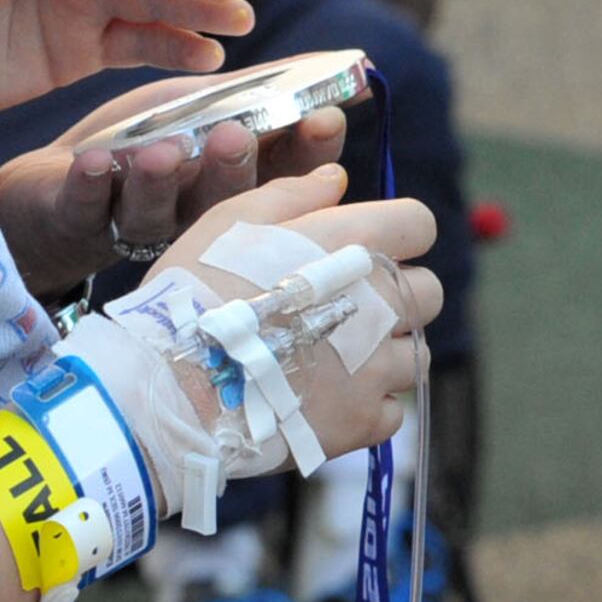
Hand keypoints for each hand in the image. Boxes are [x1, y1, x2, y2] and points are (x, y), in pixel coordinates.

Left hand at [0, 78, 353, 297]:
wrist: (53, 186)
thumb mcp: (211, 109)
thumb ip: (274, 91)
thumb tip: (360, 71)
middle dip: (235, 169)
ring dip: (162, 181)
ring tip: (164, 151)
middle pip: (224, 201)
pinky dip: (91, 185)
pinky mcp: (75, 220)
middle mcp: (190, 213)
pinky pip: (86, 208)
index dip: (307, 152)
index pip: (283, 175)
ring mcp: (132, 222)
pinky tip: (96, 160)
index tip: (324, 116)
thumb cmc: (146, 146)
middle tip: (238, 135)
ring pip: (154, 210)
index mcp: (231, 184)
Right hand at [56, 166, 438, 517]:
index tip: (367, 248)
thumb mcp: (231, 221)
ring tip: (337, 358)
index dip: (397, 232)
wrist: (172, 383)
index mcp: (356, 245)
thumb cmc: (195, 292)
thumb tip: (336, 179)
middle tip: (348, 306)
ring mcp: (375, 367)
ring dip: (387, 353)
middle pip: (429, 292)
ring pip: (416, 355)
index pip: (419, 224)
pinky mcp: (362, 422)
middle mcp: (381, 303)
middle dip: (398, 295)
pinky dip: (369, 406)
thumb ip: (293, 194)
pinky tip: (328, 399)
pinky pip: (392, 411)